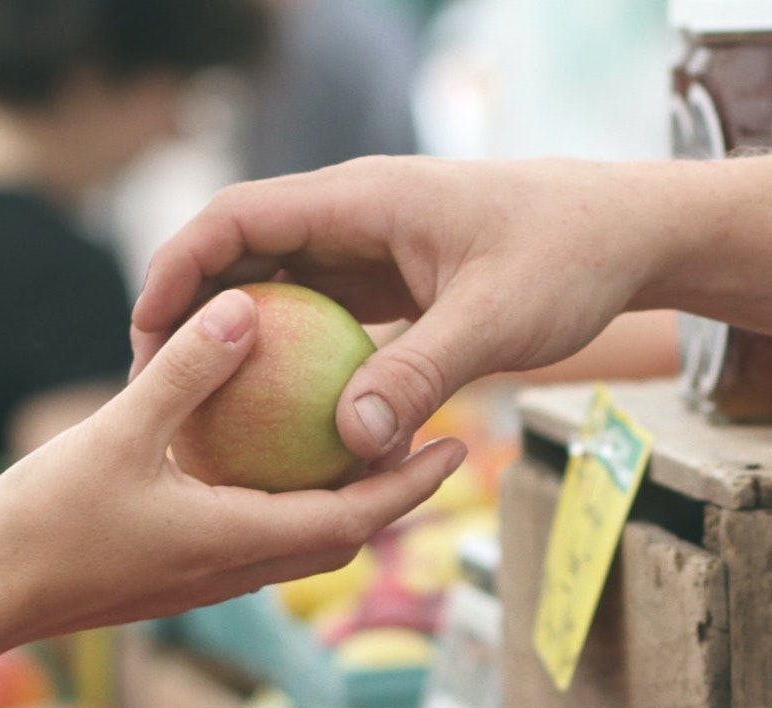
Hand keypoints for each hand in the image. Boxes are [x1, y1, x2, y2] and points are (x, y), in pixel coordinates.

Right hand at [0, 287, 465, 651]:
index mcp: (242, 541)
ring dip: (344, 503)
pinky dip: (289, 505)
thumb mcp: (117, 433)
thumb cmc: (45, 524)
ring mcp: (213, 579)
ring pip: (304, 542)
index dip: (413, 485)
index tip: (457, 448)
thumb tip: (244, 309)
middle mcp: (241, 570)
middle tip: (429, 442)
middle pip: (345, 535)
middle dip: (394, 495)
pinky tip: (272, 462)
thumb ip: (184, 374)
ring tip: (364, 446)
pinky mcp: (184, 576)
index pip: (357, 517)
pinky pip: (260, 538)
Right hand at [132, 157, 670, 465]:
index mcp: (361, 200)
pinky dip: (300, 363)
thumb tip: (350, 443)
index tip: (145, 333)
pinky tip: (288, 423)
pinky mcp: (396, 285)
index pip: (237, 218)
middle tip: (158, 388)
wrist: (625, 236)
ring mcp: (374, 251)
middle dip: (194, 314)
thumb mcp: (495, 322)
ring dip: (245, 344)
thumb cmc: (567, 259)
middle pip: (245, 255)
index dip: (179, 270)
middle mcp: (355, 218)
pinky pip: (328, 322)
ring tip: (207, 413)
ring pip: (283, 291)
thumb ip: (421, 376)